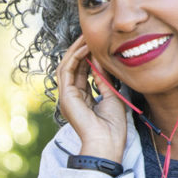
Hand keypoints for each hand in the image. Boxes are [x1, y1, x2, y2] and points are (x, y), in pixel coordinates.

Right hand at [56, 36, 127, 162]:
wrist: (107, 142)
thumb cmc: (112, 127)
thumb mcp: (112, 97)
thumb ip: (104, 80)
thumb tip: (102, 61)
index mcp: (82, 98)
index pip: (82, 71)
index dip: (88, 56)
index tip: (97, 43)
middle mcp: (71, 96)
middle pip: (72, 67)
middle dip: (80, 50)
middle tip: (89, 35)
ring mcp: (66, 96)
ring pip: (67, 66)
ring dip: (76, 50)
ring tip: (86, 38)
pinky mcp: (66, 96)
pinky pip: (67, 71)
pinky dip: (75, 58)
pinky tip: (86, 48)